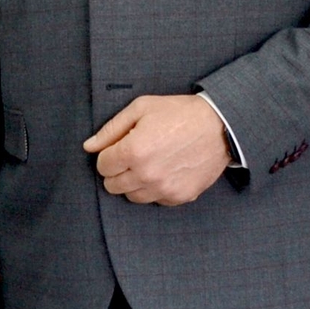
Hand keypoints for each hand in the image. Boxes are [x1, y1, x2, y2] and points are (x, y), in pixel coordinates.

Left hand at [83, 94, 230, 205]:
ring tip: (149, 163)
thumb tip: (89, 146)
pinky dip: (155, 189)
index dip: (108, 154)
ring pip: (132, 196)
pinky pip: (155, 200)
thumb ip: (111, 129)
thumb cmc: (180, 113)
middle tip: (133, 155)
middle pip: (112, 185)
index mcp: (133, 151)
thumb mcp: (142, 108)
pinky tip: (165, 171)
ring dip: (134, 182)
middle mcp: (146, 175)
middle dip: (117, 170)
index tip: (120, 147)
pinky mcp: (179, 197)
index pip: (102, 165)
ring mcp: (163, 189)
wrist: (220, 126)